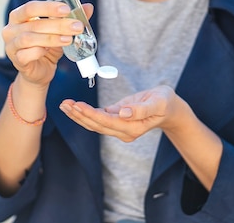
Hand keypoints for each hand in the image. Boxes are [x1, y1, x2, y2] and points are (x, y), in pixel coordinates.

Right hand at [2, 0, 93, 86]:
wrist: (40, 71)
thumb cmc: (47, 46)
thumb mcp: (60, 31)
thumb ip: (71, 18)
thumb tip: (88, 7)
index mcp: (19, 16)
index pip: (31, 7)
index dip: (48, 7)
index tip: (67, 9)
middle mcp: (11, 29)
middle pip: (34, 23)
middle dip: (58, 24)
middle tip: (76, 26)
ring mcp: (11, 45)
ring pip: (28, 38)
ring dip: (51, 38)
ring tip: (69, 39)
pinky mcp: (16, 60)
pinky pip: (25, 54)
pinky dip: (38, 51)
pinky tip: (49, 51)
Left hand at [59, 85, 184, 141]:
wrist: (169, 108)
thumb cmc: (165, 102)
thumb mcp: (158, 102)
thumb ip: (143, 108)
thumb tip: (124, 113)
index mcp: (133, 128)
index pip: (107, 122)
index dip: (91, 114)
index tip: (77, 105)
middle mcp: (124, 132)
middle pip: (97, 125)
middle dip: (79, 115)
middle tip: (65, 104)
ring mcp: (119, 128)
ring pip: (94, 124)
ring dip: (78, 115)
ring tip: (65, 105)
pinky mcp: (116, 121)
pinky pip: (97, 120)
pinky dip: (84, 113)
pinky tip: (74, 107)